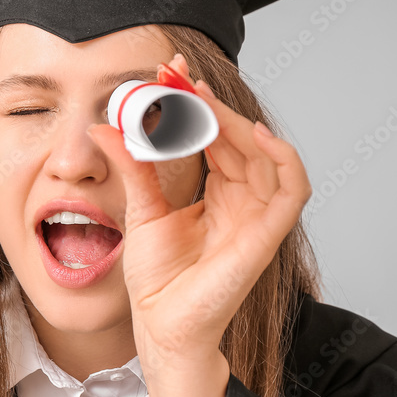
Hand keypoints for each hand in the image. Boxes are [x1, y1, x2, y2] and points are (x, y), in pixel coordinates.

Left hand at [87, 54, 311, 396]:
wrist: (159, 324)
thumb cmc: (158, 277)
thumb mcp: (141, 208)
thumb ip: (132, 165)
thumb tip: (104, 125)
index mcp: (219, 193)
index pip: (215, 136)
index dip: (196, 102)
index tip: (168, 72)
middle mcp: (243, 200)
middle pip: (238, 138)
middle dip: (208, 102)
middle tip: (175, 75)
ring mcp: (257, 216)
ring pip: (263, 154)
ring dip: (231, 120)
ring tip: (197, 99)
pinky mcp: (265, 235)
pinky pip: (292, 189)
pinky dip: (281, 158)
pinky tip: (251, 133)